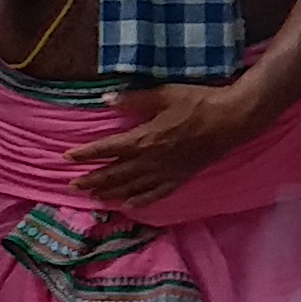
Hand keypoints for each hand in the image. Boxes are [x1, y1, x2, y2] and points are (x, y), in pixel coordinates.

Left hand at [76, 80, 257, 211]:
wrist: (232, 120)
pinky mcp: (180, 177)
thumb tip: (106, 100)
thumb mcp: (164, 95)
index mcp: (145, 139)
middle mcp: (151, 160)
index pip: (108, 149)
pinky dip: (140, 201)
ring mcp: (166, 172)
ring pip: (132, 187)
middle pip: (115, 173)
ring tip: (93, 196)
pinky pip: (156, 194)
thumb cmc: (198, 103)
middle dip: (93, 179)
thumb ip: (134, 99)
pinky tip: (129, 206)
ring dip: (110, 192)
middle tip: (73, 186)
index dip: (87, 154)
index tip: (68, 157)